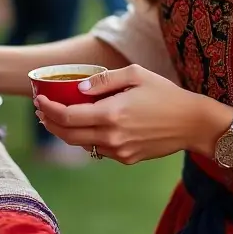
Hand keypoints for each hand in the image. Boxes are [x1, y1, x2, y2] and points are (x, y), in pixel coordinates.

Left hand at [34, 64, 226, 163]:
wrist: (193, 123)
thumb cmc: (165, 93)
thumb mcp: (135, 74)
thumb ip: (103, 80)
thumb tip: (79, 88)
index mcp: (111, 114)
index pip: (67, 116)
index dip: (48, 109)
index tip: (39, 99)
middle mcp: (112, 137)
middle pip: (68, 135)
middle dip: (49, 122)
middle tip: (41, 110)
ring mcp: (119, 151)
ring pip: (82, 145)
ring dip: (65, 133)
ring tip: (56, 118)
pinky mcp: (127, 159)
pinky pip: (99, 150)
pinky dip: (87, 139)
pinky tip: (85, 126)